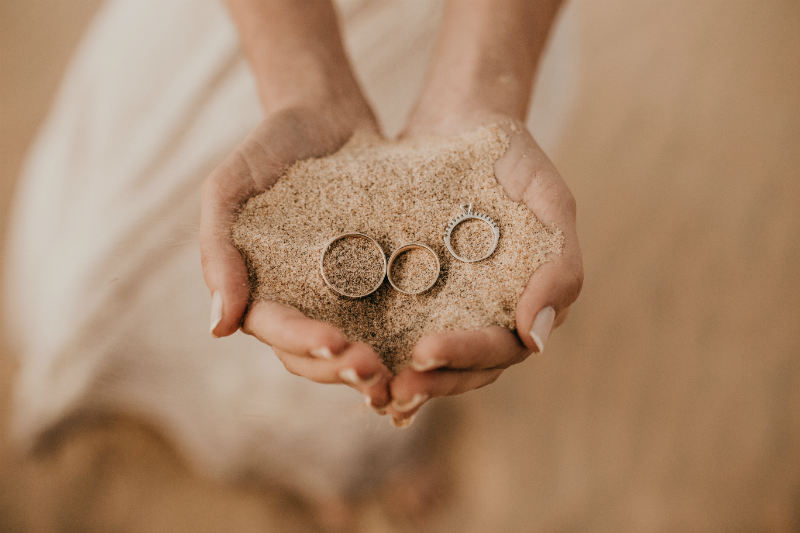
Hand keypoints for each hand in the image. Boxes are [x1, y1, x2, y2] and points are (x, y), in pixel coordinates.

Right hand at [200, 102, 392, 408]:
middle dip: (341, 369)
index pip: (277, 330)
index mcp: (259, 288)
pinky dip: (400, 341)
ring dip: (371, 369)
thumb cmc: (267, 147)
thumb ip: (217, 251)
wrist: (324, 114)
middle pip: (314, 354)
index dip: (304, 343)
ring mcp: (338, 294)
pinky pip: (387, 317)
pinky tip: (426, 352)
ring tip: (399, 378)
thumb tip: (218, 328)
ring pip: (351, 348)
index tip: (335, 345)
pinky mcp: (377, 280)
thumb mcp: (229, 188)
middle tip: (375, 375)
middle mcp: (299, 300)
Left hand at [386, 117, 582, 425]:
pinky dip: (378, 348)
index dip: (466, 357)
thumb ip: (559, 267)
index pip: (501, 348)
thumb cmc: (514, 156)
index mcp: (526, 302)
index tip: (426, 353)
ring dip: (402, 378)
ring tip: (367, 387)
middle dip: (429, 383)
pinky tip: (347, 358)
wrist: (462, 118)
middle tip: (392, 391)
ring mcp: (449, 304)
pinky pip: (395, 326)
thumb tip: (537, 341)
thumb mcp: (549, 200)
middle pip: (464, 368)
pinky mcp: (410, 289)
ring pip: (429, 359)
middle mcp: (487, 312)